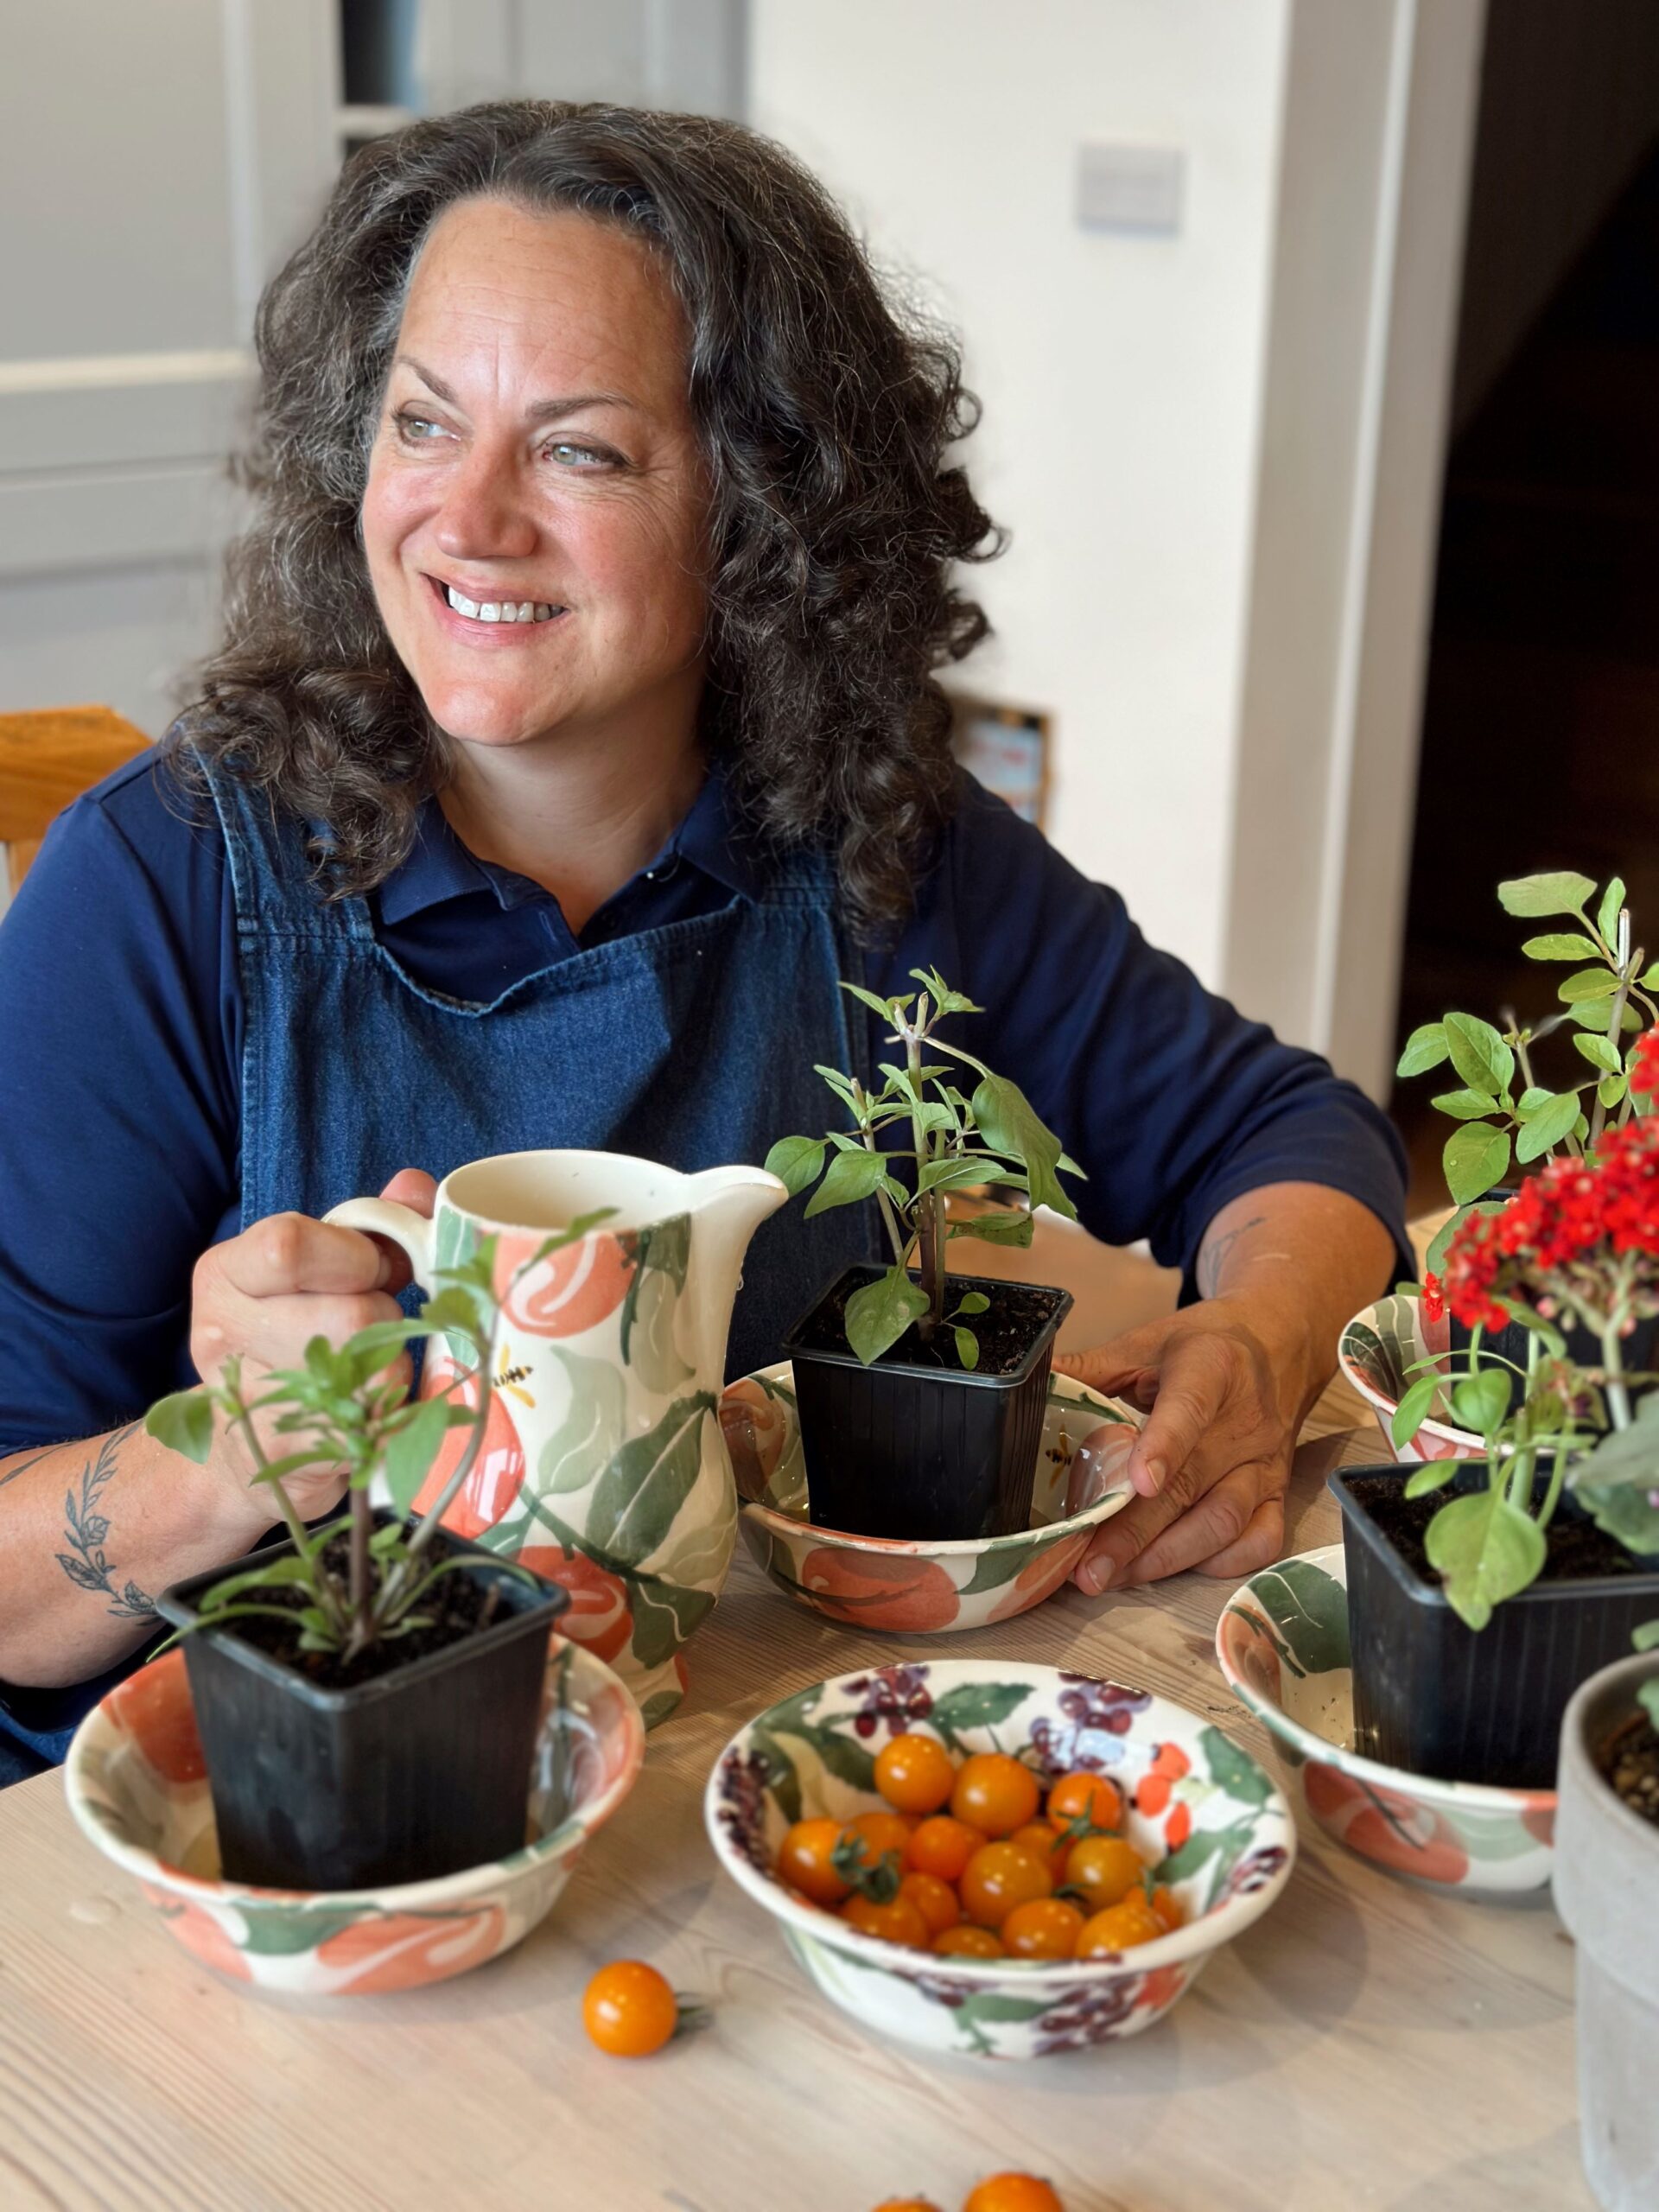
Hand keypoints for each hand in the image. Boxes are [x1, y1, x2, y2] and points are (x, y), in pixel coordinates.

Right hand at [188, 1169, 437, 1522]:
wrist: (246, 1446)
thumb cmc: (293, 1336)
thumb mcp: (316, 1269)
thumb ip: (367, 1225)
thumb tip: (415, 1186)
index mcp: (224, 1274)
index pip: (289, 1245)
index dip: (355, 1256)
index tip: (370, 1270)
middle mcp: (223, 1334)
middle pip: (349, 1315)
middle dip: (383, 1317)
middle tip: (372, 1326)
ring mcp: (251, 1402)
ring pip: (374, 1371)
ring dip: (394, 1364)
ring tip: (369, 1366)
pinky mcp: (293, 1458)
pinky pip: (382, 1422)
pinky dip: (395, 1412)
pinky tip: (371, 1407)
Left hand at [1056, 1298, 1311, 1590]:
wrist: (1280, 1343)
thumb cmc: (1203, 1345)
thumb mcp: (1145, 1343)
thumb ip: (1089, 1369)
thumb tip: (1027, 1387)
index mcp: (1211, 1367)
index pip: (1190, 1407)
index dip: (1164, 1446)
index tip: (1137, 1483)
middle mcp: (1244, 1420)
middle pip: (1190, 1484)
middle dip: (1135, 1533)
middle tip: (1089, 1568)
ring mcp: (1264, 1462)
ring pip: (1223, 1522)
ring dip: (1165, 1558)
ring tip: (1113, 1576)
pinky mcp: (1278, 1492)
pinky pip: (1259, 1542)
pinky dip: (1216, 1564)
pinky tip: (1171, 1569)